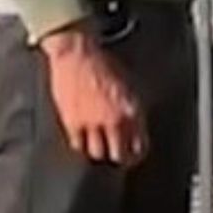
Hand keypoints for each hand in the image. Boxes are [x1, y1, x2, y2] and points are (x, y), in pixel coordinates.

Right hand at [41, 26, 146, 165]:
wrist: (78, 55)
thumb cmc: (106, 65)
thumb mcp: (131, 87)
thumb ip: (133, 110)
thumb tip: (135, 129)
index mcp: (133, 110)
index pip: (140, 146)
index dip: (137, 154)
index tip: (134, 155)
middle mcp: (115, 120)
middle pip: (119, 155)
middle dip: (119, 157)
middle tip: (116, 154)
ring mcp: (93, 123)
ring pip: (97, 153)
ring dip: (99, 150)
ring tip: (99, 145)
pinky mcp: (72, 122)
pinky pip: (78, 145)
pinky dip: (81, 144)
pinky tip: (84, 137)